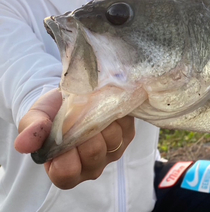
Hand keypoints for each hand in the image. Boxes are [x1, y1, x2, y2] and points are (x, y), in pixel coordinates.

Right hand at [14, 89, 134, 189]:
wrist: (71, 98)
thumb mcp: (35, 119)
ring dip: (101, 118)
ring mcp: (112, 152)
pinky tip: (104, 105)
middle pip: (94, 151)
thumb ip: (31, 132)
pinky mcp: (127, 135)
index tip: (61, 131)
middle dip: (84, 129)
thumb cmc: (50, 115)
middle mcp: (91, 167)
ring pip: (112, 138)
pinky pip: (125, 124)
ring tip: (90, 106)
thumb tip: (22, 145)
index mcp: (65, 171)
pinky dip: (115, 111)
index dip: (65, 150)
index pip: (67, 171)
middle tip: (77, 112)